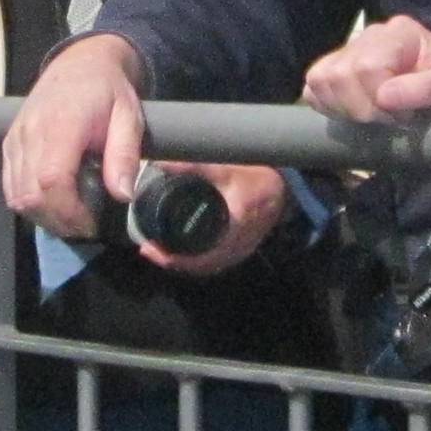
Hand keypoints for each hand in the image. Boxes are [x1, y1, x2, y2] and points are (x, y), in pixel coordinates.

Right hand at [6, 35, 149, 240]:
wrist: (81, 64)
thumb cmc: (108, 91)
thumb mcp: (129, 118)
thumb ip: (125, 156)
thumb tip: (123, 195)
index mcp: (62, 122)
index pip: (51, 179)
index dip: (68, 210)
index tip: (89, 222)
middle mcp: (31, 131)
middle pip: (30, 194)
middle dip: (57, 220)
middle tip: (84, 225)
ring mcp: (15, 137)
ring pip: (16, 195)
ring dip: (42, 216)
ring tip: (70, 216)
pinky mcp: (8, 143)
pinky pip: (9, 185)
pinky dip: (28, 202)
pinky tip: (52, 202)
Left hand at [143, 163, 287, 275]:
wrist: (282, 185)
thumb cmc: (255, 174)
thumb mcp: (223, 167)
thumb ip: (192, 165)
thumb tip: (159, 163)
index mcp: (235, 225)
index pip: (200, 255)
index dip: (174, 257)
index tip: (151, 247)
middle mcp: (239, 244)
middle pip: (200, 265)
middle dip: (172, 260)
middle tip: (149, 249)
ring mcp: (242, 250)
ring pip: (207, 266)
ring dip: (183, 262)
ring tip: (159, 251)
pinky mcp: (242, 249)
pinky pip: (216, 262)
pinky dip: (197, 260)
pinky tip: (182, 252)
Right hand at [302, 16, 430, 124]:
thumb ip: (425, 88)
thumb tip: (384, 97)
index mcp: (400, 32)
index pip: (368, 66)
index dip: (381, 100)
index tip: (406, 116)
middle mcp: (370, 34)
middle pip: (340, 74)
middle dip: (364, 109)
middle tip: (391, 120)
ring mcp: (348, 50)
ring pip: (320, 80)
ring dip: (346, 110)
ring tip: (375, 118)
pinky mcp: (333, 69)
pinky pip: (312, 89)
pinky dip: (329, 107)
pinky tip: (356, 113)